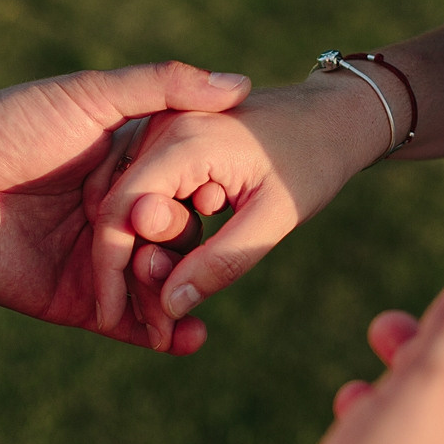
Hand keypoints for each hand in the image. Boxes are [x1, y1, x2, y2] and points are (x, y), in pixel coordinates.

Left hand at [0, 62, 250, 353]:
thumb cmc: (15, 122)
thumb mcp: (93, 95)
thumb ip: (162, 87)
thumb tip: (240, 85)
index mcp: (130, 171)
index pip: (187, 195)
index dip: (209, 205)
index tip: (230, 206)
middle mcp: (120, 218)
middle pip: (176, 247)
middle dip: (191, 261)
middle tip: (191, 266)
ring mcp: (99, 262)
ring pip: (156, 290)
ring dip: (178, 300)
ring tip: (187, 305)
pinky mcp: (74, 301)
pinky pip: (124, 324)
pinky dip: (158, 336)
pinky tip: (187, 340)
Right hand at [90, 77, 387, 336]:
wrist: (333, 115)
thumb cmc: (313, 160)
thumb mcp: (276, 216)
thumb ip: (223, 260)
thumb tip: (171, 305)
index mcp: (184, 140)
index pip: (121, 212)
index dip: (111, 270)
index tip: (115, 321)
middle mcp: (160, 127)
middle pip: (119, 211)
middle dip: (130, 273)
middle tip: (158, 328)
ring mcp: (161, 130)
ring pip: (128, 206)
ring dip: (143, 257)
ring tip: (172, 305)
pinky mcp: (168, 141)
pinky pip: (146, 195)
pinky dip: (156, 235)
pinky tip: (180, 267)